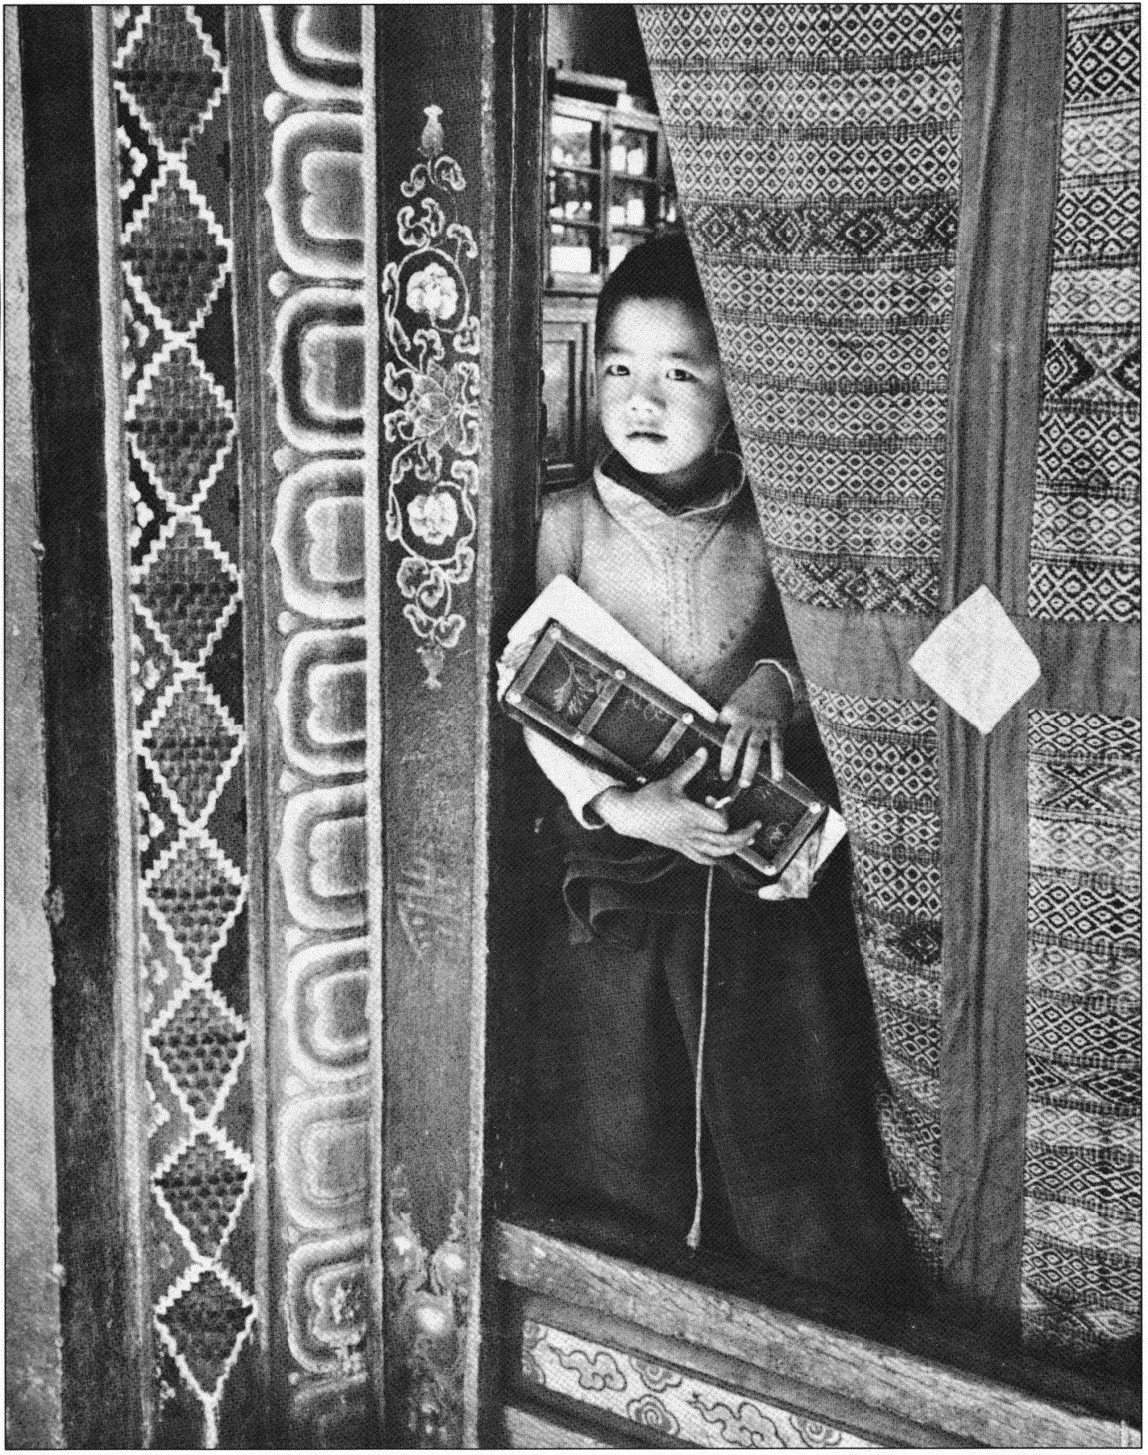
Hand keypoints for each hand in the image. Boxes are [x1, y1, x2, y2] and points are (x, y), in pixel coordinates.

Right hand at [592, 748, 761, 865]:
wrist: (631, 817)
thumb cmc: (650, 798)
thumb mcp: (671, 780)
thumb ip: (691, 767)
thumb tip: (704, 751)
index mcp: (689, 814)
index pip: (719, 822)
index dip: (724, 812)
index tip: (716, 801)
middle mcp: (691, 831)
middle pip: (725, 841)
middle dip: (744, 834)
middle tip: (756, 825)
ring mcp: (686, 842)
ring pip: (716, 852)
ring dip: (735, 848)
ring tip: (748, 840)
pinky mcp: (681, 848)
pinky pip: (702, 858)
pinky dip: (716, 858)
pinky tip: (724, 855)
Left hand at [718, 663, 793, 787]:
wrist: (774, 677)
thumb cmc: (751, 692)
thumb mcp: (733, 701)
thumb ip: (726, 718)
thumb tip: (715, 734)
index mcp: (730, 712)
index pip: (718, 733)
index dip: (714, 747)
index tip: (709, 763)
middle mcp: (744, 719)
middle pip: (732, 744)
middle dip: (727, 763)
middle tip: (725, 777)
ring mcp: (761, 723)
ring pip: (753, 749)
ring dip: (749, 768)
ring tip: (745, 783)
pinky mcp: (777, 726)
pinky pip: (777, 747)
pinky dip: (777, 763)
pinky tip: (777, 777)